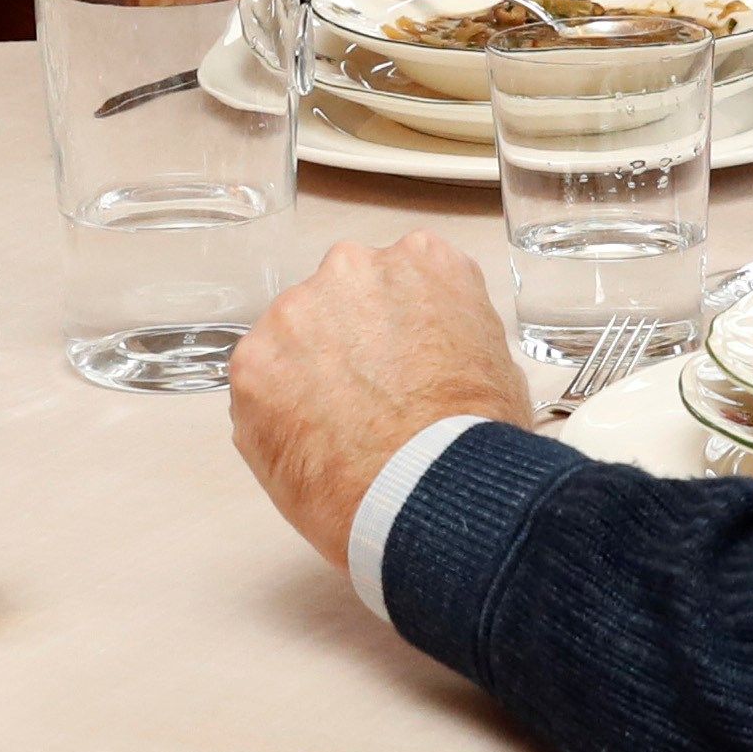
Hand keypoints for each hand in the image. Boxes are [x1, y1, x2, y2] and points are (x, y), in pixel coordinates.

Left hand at [226, 232, 533, 567]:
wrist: (429, 490)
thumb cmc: (472, 438)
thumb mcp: (499, 364)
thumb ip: (454, 334)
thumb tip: (435, 359)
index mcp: (423, 261)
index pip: (401, 282)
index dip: (400, 331)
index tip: (402, 366)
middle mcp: (354, 268)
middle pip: (342, 300)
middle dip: (349, 342)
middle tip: (369, 401)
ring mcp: (296, 310)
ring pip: (293, 339)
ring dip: (307, 376)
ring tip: (339, 434)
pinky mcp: (253, 361)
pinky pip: (261, 384)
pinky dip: (276, 414)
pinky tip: (310, 449)